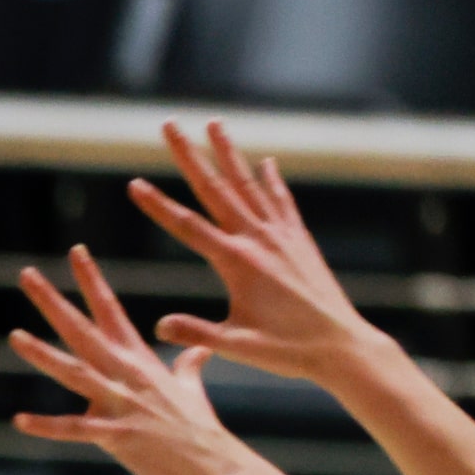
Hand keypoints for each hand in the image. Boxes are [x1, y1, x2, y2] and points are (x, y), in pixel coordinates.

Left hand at [8, 246, 251, 474]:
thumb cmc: (201, 432)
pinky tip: (19, 421)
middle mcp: (128, 375)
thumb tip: (199, 347)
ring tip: (14, 336)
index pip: (111, 311)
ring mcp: (123, 405)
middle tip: (26, 274)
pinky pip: (76, 430)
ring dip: (43, 355)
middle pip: (84, 331)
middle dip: (54, 303)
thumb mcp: (192, 390)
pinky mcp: (119, 437)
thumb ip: (189, 365)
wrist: (218, 468)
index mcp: (141, 360)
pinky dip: (47, 426)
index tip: (75, 250)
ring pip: (76, 372)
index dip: (92, 280)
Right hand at [129, 121, 385, 382]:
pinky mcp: (298, 240)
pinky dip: (270, 179)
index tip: (134, 183)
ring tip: (214, 124)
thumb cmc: (286, 350)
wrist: (340, 345)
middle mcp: (259, 239)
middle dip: (189, 155)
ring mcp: (281, 235)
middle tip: (169, 125)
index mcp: (238, 262)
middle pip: (216, 188)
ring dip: (228, 153)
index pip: (188, 226)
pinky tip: (265, 163)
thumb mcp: (236, 346)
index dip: (158, 204)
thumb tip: (159, 327)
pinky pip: (281, 201)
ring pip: (249, 183)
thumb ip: (197, 334)